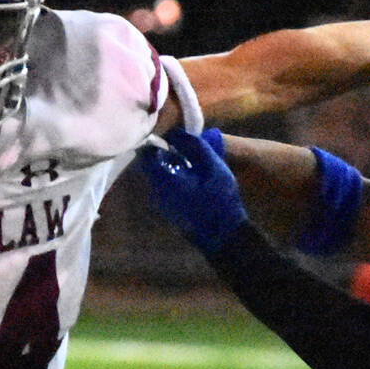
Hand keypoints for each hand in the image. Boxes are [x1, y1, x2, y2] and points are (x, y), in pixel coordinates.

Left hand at [135, 128, 247, 252]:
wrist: (223, 236)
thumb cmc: (220, 200)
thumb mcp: (212, 167)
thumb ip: (194, 146)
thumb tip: (176, 132)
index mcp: (163, 180)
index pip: (146, 154)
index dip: (155, 140)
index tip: (170, 132)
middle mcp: (156, 191)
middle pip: (153, 164)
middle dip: (166, 152)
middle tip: (185, 144)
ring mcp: (161, 202)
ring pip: (161, 175)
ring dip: (173, 164)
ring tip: (193, 158)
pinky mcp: (169, 209)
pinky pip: (167, 186)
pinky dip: (176, 176)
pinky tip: (194, 176)